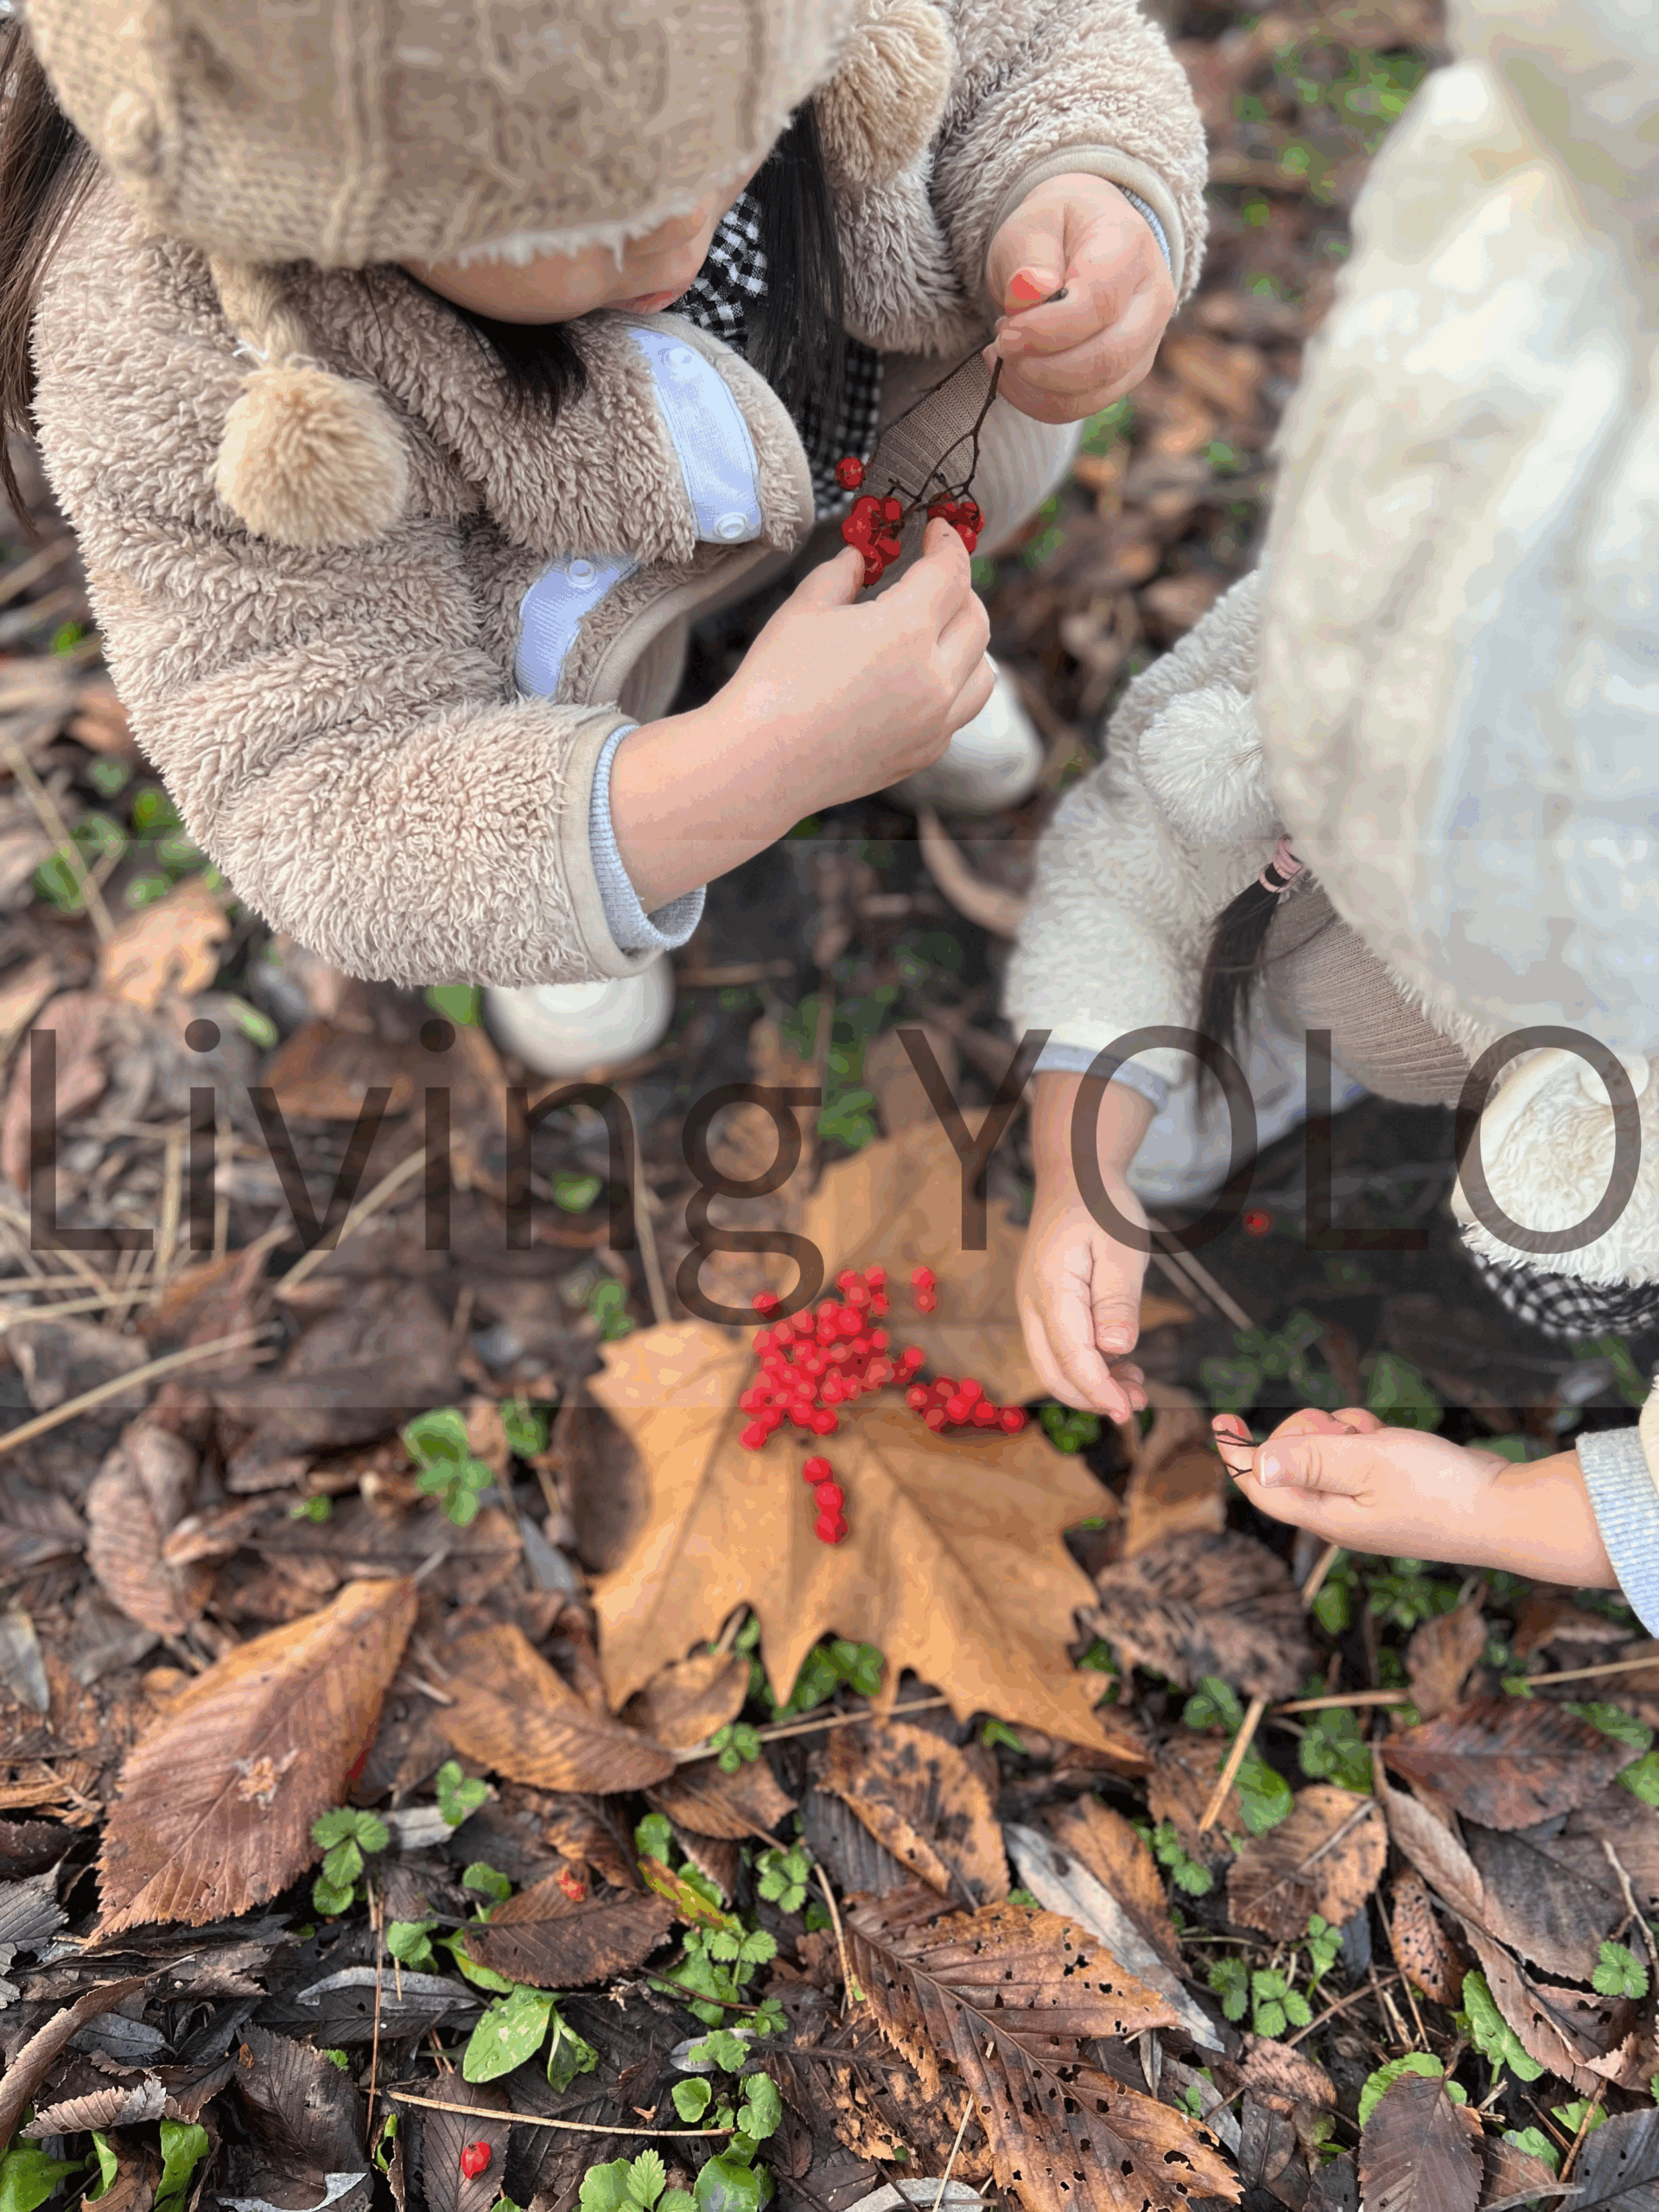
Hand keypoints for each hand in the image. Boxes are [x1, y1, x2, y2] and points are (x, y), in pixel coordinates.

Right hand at [722, 518, 992, 804]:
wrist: (760, 762)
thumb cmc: (775, 681)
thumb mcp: (805, 608)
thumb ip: (842, 574)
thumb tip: (860, 558)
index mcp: (907, 629)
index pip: (951, 572)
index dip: (948, 543)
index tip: (939, 531)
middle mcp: (935, 677)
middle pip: (976, 619)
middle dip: (960, 589)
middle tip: (934, 578)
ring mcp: (935, 721)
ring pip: (983, 672)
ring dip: (969, 643)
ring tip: (940, 632)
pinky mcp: (924, 752)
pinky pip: (959, 712)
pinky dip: (953, 687)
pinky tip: (921, 679)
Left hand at [982, 173, 1175, 424]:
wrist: (1083, 242)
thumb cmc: (1055, 230)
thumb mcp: (1031, 224)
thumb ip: (1028, 256)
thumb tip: (1029, 293)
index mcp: (1131, 246)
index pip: (1099, 303)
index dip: (1046, 329)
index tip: (1005, 332)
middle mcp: (1152, 297)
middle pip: (1106, 358)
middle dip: (1041, 367)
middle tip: (1001, 343)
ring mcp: (1146, 342)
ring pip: (1094, 392)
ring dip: (1035, 386)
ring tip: (1005, 352)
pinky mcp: (1126, 374)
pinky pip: (1081, 407)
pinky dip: (1037, 401)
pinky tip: (1014, 373)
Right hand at [1019, 1180, 1148, 1420]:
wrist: (1075, 1177)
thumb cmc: (1102, 1206)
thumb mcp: (1122, 1247)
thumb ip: (1118, 1299)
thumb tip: (1116, 1348)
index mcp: (1051, 1289)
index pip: (1072, 1357)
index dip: (1099, 1391)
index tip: (1128, 1413)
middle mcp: (1032, 1304)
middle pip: (1053, 1371)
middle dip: (1093, 1396)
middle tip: (1140, 1402)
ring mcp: (1033, 1306)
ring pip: (1053, 1364)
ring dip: (1091, 1383)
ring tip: (1137, 1384)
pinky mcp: (1043, 1306)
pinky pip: (1058, 1347)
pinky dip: (1086, 1365)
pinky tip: (1120, 1362)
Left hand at [1212, 1409, 1618, 1587]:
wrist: (1504, 1510)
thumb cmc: (1438, 1489)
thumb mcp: (1365, 1462)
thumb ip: (1308, 1459)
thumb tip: (1254, 1465)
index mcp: (1326, 1517)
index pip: (1260, 1488)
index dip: (1237, 1453)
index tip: (1222, 1420)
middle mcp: (1339, 1515)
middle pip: (1291, 1459)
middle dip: (1310, 1430)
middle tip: (1343, 1430)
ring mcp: (1364, 1503)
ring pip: (1326, 1449)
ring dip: (1343, 1430)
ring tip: (1375, 1436)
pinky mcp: (1387, 1490)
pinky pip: (1357, 1452)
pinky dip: (1367, 1437)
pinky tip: (1391, 1438)